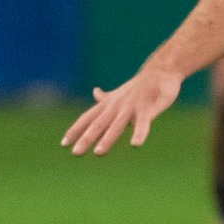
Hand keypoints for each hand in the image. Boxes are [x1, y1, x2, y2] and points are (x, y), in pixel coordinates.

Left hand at [61, 66, 183, 154]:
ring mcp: (131, 107)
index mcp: (109, 104)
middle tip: (75, 153)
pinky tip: (135, 144)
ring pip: (117, 125)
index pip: (88, 118)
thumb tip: (95, 93)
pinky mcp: (147, 109)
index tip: (63, 143)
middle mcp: (116, 106)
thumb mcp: (119, 92)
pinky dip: (139, 133)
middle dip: (86, 138)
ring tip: (98, 153)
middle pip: (98, 124)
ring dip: (107, 138)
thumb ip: (106, 98)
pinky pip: (143, 123)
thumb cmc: (140, 85)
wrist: (161, 71)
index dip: (75, 130)